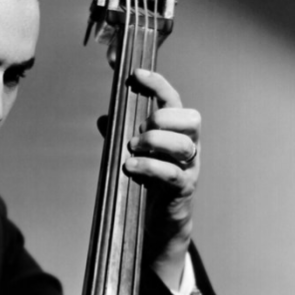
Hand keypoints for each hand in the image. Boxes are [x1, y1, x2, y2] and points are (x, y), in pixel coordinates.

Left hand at [98, 68, 200, 290]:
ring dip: (154, 142)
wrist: (160, 220)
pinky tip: (131, 167)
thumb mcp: (133, 154)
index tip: (135, 74)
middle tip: (138, 132)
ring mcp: (190, 168)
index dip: (158, 84)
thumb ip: (120, 136)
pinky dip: (150, 167)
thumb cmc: (149, 182)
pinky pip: (173, 173)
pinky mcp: (183, 189)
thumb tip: (103, 118)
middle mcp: (189, 146)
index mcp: (177, 132)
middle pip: (190, 118)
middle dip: (161, 118)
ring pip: (184, 145)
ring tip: (132, 150)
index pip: (173, 100)